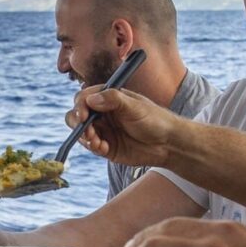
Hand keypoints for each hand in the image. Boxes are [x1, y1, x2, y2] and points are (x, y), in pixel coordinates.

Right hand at [69, 85, 184, 167]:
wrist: (168, 143)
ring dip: (85, 138)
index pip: (84, 98)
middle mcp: (102, 113)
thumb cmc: (154, 119)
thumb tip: (91, 99)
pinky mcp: (106, 147)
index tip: (84, 116)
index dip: (80, 106)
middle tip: (87, 132)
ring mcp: (103, 130)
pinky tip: (105, 148)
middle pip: (77, 115)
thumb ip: (113, 99)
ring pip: (82, 132)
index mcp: (108, 98)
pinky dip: (94, 147)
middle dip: (77, 124)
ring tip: (98, 142)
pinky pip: (91, 147)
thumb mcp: (135, 106)